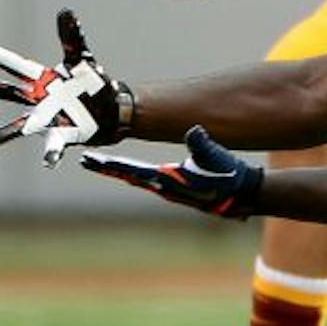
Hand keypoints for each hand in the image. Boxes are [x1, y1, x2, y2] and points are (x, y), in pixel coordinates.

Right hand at [0, 9, 128, 165]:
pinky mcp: (65, 135)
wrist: (111, 111)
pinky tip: (48, 162)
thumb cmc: (91, 84)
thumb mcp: (83, 60)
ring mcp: (49, 119)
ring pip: (23, 125)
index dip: (6, 60)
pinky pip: (55, 145)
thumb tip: (65, 10)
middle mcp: (40, 101)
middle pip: (13, 94)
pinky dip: (51, 153)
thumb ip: (72, 38)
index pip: (21, 68)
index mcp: (43, 81)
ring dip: (8, 132)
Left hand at [82, 126, 263, 219]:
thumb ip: (202, 143)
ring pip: (136, 178)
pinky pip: (148, 180)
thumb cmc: (227, 176)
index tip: (89, 160)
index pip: (130, 170)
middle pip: (128, 175)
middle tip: (85, 160)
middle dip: (107, 167)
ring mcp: (169, 189)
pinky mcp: (176, 188)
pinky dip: (133, 173)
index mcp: (167, 178)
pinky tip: (130, 171)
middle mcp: (163, 186)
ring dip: (119, 170)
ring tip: (102, 164)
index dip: (109, 164)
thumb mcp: (215, 157)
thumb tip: (193, 130)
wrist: (241, 195)